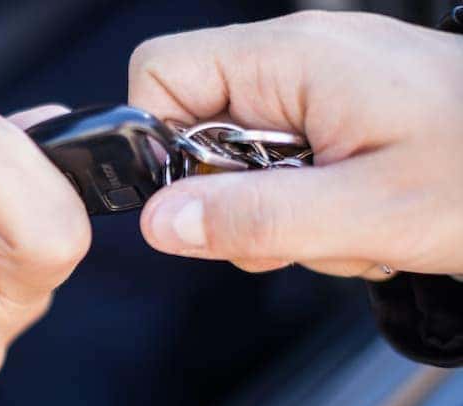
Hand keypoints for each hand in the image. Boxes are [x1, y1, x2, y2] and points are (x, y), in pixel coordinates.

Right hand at [130, 11, 462, 278]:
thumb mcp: (366, 213)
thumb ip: (253, 218)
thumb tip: (161, 222)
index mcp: (293, 58)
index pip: (160, 73)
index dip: (159, 141)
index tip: (199, 200)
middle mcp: (300, 58)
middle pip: (197, 122)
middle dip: (233, 195)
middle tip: (292, 229)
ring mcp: (324, 83)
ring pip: (241, 154)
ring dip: (278, 211)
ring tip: (344, 226)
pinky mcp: (344, 110)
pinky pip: (286, 160)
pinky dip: (309, 204)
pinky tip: (359, 219)